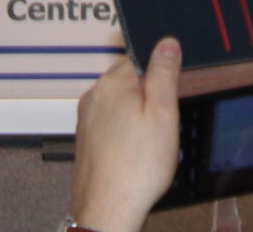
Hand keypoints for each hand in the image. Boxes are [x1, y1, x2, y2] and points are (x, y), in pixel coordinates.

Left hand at [69, 37, 181, 231]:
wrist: (108, 210)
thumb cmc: (136, 168)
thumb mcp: (163, 113)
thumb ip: (164, 73)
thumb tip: (166, 42)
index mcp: (113, 82)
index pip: (140, 58)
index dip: (159, 77)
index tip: (167, 99)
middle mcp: (94, 96)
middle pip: (129, 81)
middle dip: (148, 98)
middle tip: (160, 126)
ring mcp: (87, 118)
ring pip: (120, 104)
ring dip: (135, 117)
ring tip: (147, 145)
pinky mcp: (86, 139)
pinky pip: (110, 124)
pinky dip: (124, 134)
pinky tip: (134, 154)